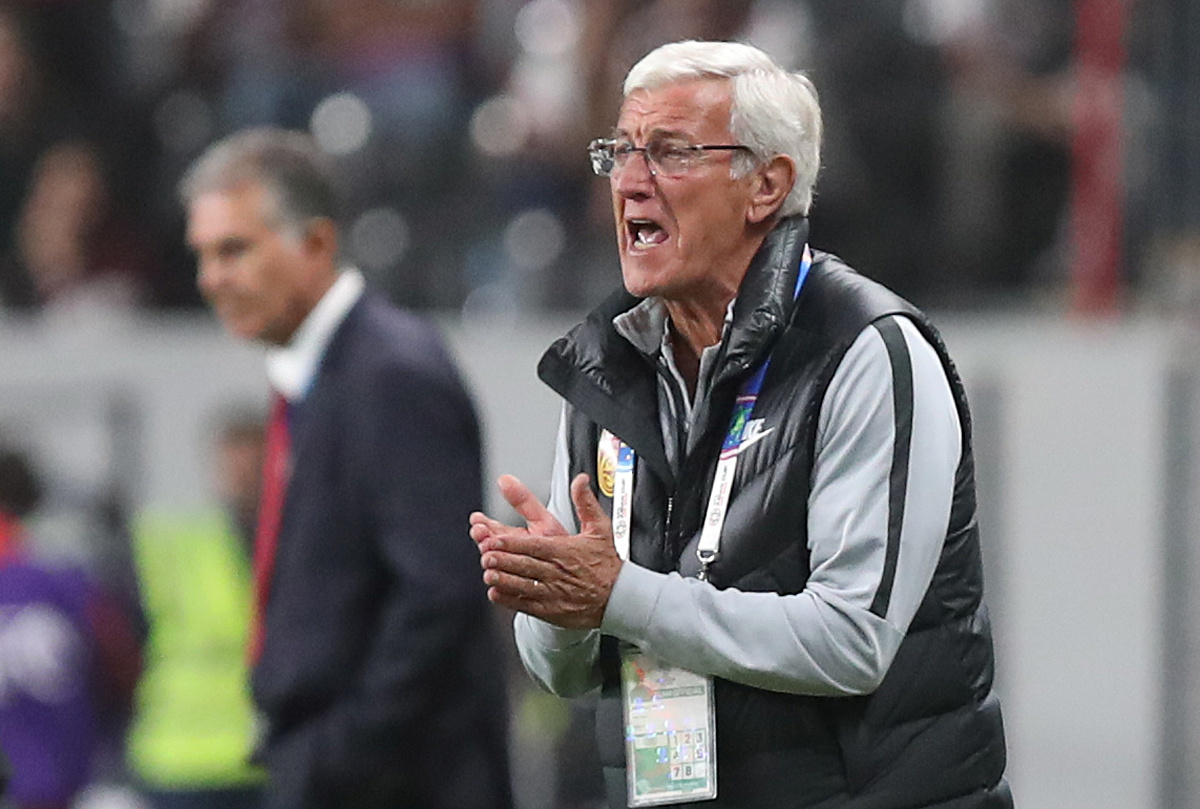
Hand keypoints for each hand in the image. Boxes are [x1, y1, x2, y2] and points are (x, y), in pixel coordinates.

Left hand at [468, 473, 622, 628]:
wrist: (620, 598)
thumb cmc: (607, 564)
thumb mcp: (600, 528)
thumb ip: (586, 503)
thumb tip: (580, 480)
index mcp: (565, 551)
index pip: (534, 545)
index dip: (512, 543)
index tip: (495, 540)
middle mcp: (557, 572)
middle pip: (525, 564)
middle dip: (503, 560)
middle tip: (485, 555)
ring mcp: (554, 592)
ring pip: (523, 585)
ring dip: (504, 579)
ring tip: (487, 573)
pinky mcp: (552, 610)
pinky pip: (526, 605)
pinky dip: (510, 600)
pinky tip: (496, 593)